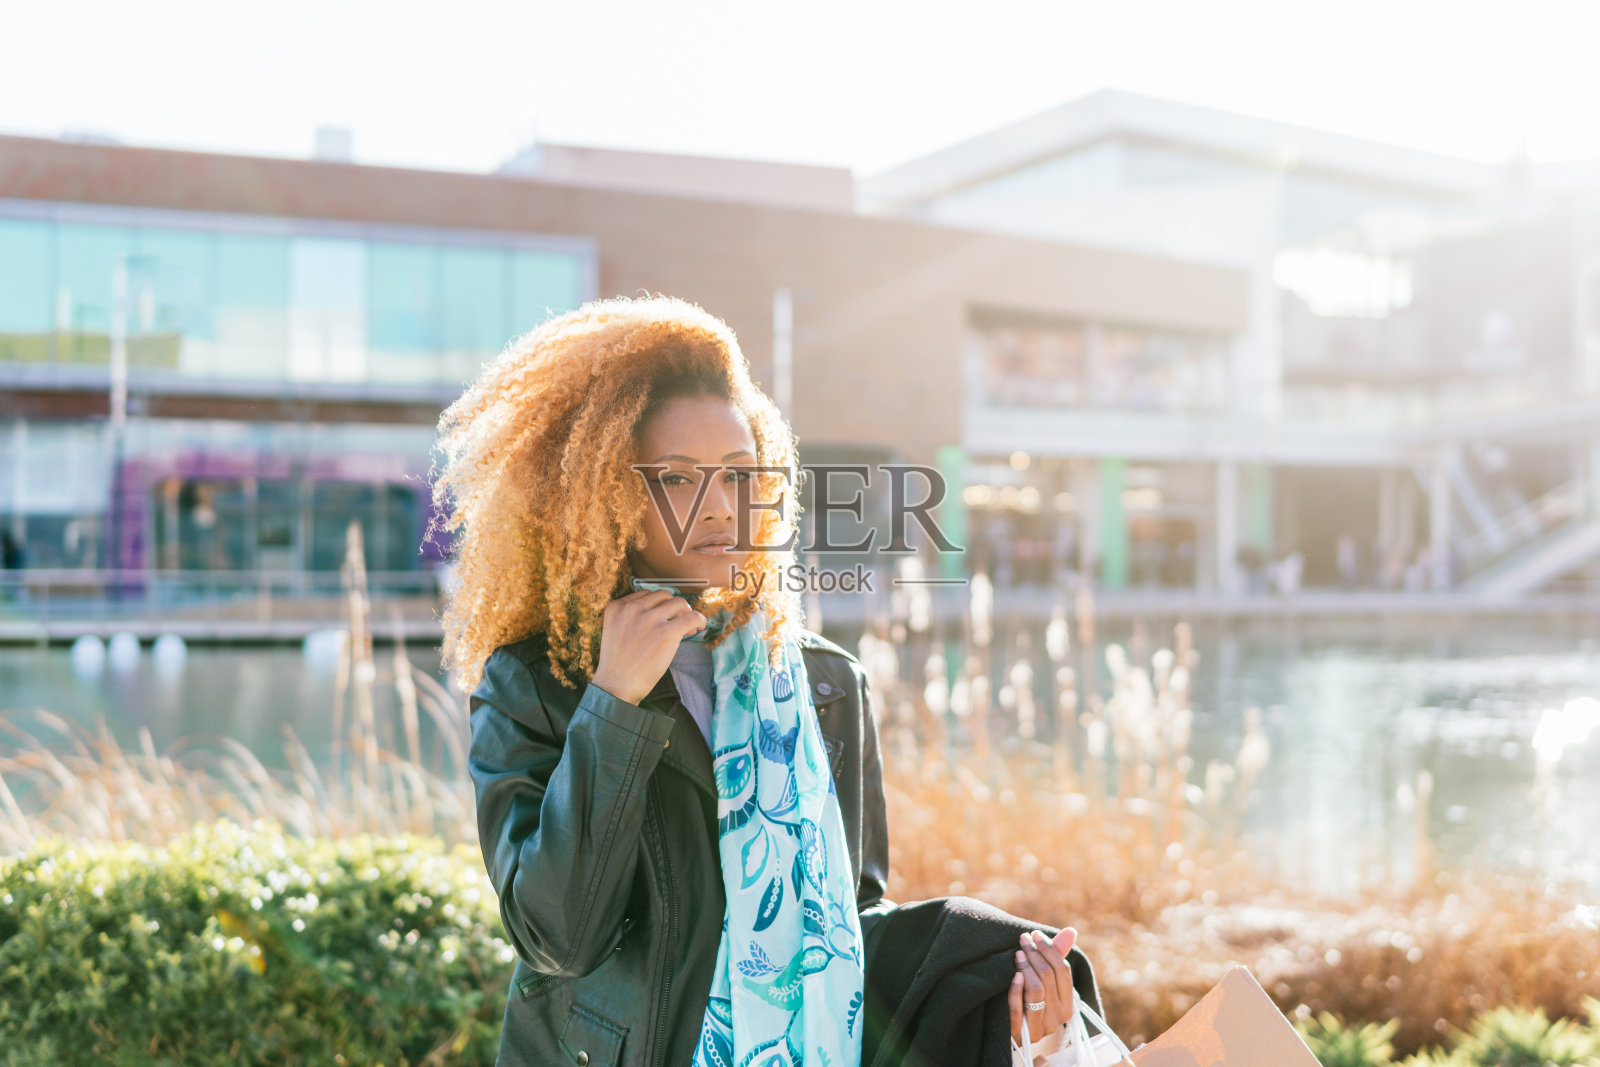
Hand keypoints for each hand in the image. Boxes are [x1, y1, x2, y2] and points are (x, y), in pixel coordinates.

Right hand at [590, 590, 705, 704]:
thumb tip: (668, 614)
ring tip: (688, 626)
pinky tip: (699, 627)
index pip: (646, 595)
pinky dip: (699, 619)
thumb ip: (633, 618)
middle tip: (679, 621)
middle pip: (663, 595)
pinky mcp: (666, 632)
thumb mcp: (617, 632)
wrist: (616, 687)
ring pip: (679, 602)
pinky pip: (692, 617)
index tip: (665, 617)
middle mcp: (633, 608)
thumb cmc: (619, 665)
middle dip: (673, 607)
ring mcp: (650, 619)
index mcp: (618, 607)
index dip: (659, 605)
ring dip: (686, 612)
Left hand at [1009, 927, 1077, 1049]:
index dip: (1050, 950)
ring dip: (1025, 967)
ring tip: (1017, 954)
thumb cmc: (1030, 1002)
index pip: (1063, 971)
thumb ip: (1056, 957)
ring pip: (1036, 991)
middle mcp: (1057, 1019)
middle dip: (1035, 954)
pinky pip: (1018, 1008)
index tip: (1035, 934)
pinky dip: (1016, 989)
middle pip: (1049, 978)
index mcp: (1068, 1006)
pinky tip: (1014, 975)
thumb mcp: (1045, 982)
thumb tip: (1070, 931)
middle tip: (1023, 939)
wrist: (1011, 1033)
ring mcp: (1040, 1028)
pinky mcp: (1021, 1033)